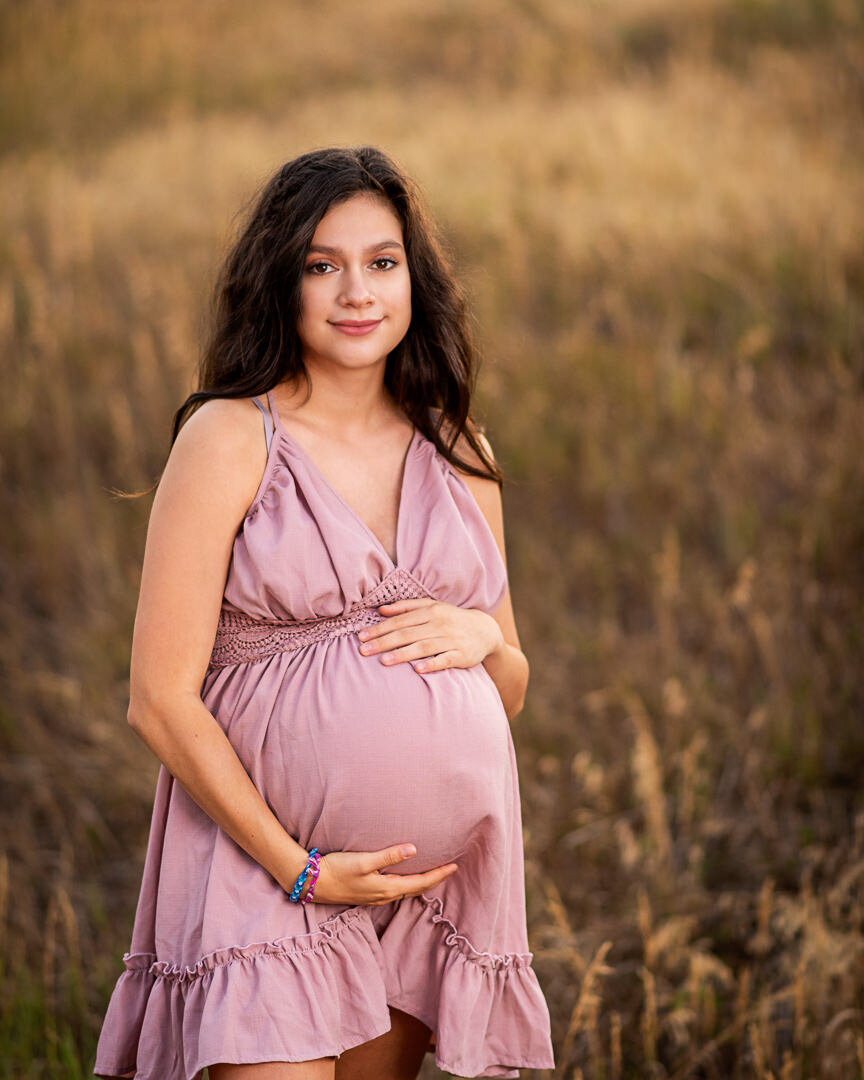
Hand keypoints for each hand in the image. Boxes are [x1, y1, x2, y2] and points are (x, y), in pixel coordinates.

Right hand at [299, 844, 457, 905]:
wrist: (312, 883)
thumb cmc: (337, 869)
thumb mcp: (363, 861)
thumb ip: (388, 856)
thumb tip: (414, 850)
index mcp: (386, 888)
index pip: (421, 883)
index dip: (439, 874)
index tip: (455, 866)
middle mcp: (383, 895)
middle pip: (416, 889)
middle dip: (434, 880)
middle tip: (450, 869)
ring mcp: (375, 897)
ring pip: (406, 891)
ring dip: (422, 883)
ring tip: (434, 873)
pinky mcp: (367, 894)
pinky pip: (396, 890)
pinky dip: (408, 884)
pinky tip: (406, 878)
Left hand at [356, 598, 504, 672]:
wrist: (485, 630)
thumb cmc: (451, 618)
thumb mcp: (432, 607)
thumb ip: (406, 607)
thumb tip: (381, 609)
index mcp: (430, 611)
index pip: (400, 620)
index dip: (380, 628)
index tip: (361, 637)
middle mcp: (439, 624)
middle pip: (407, 633)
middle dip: (384, 642)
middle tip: (364, 651)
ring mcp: (451, 640)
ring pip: (424, 646)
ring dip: (403, 653)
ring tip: (384, 661)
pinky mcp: (461, 655)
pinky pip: (445, 660)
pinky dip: (432, 664)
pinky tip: (418, 670)